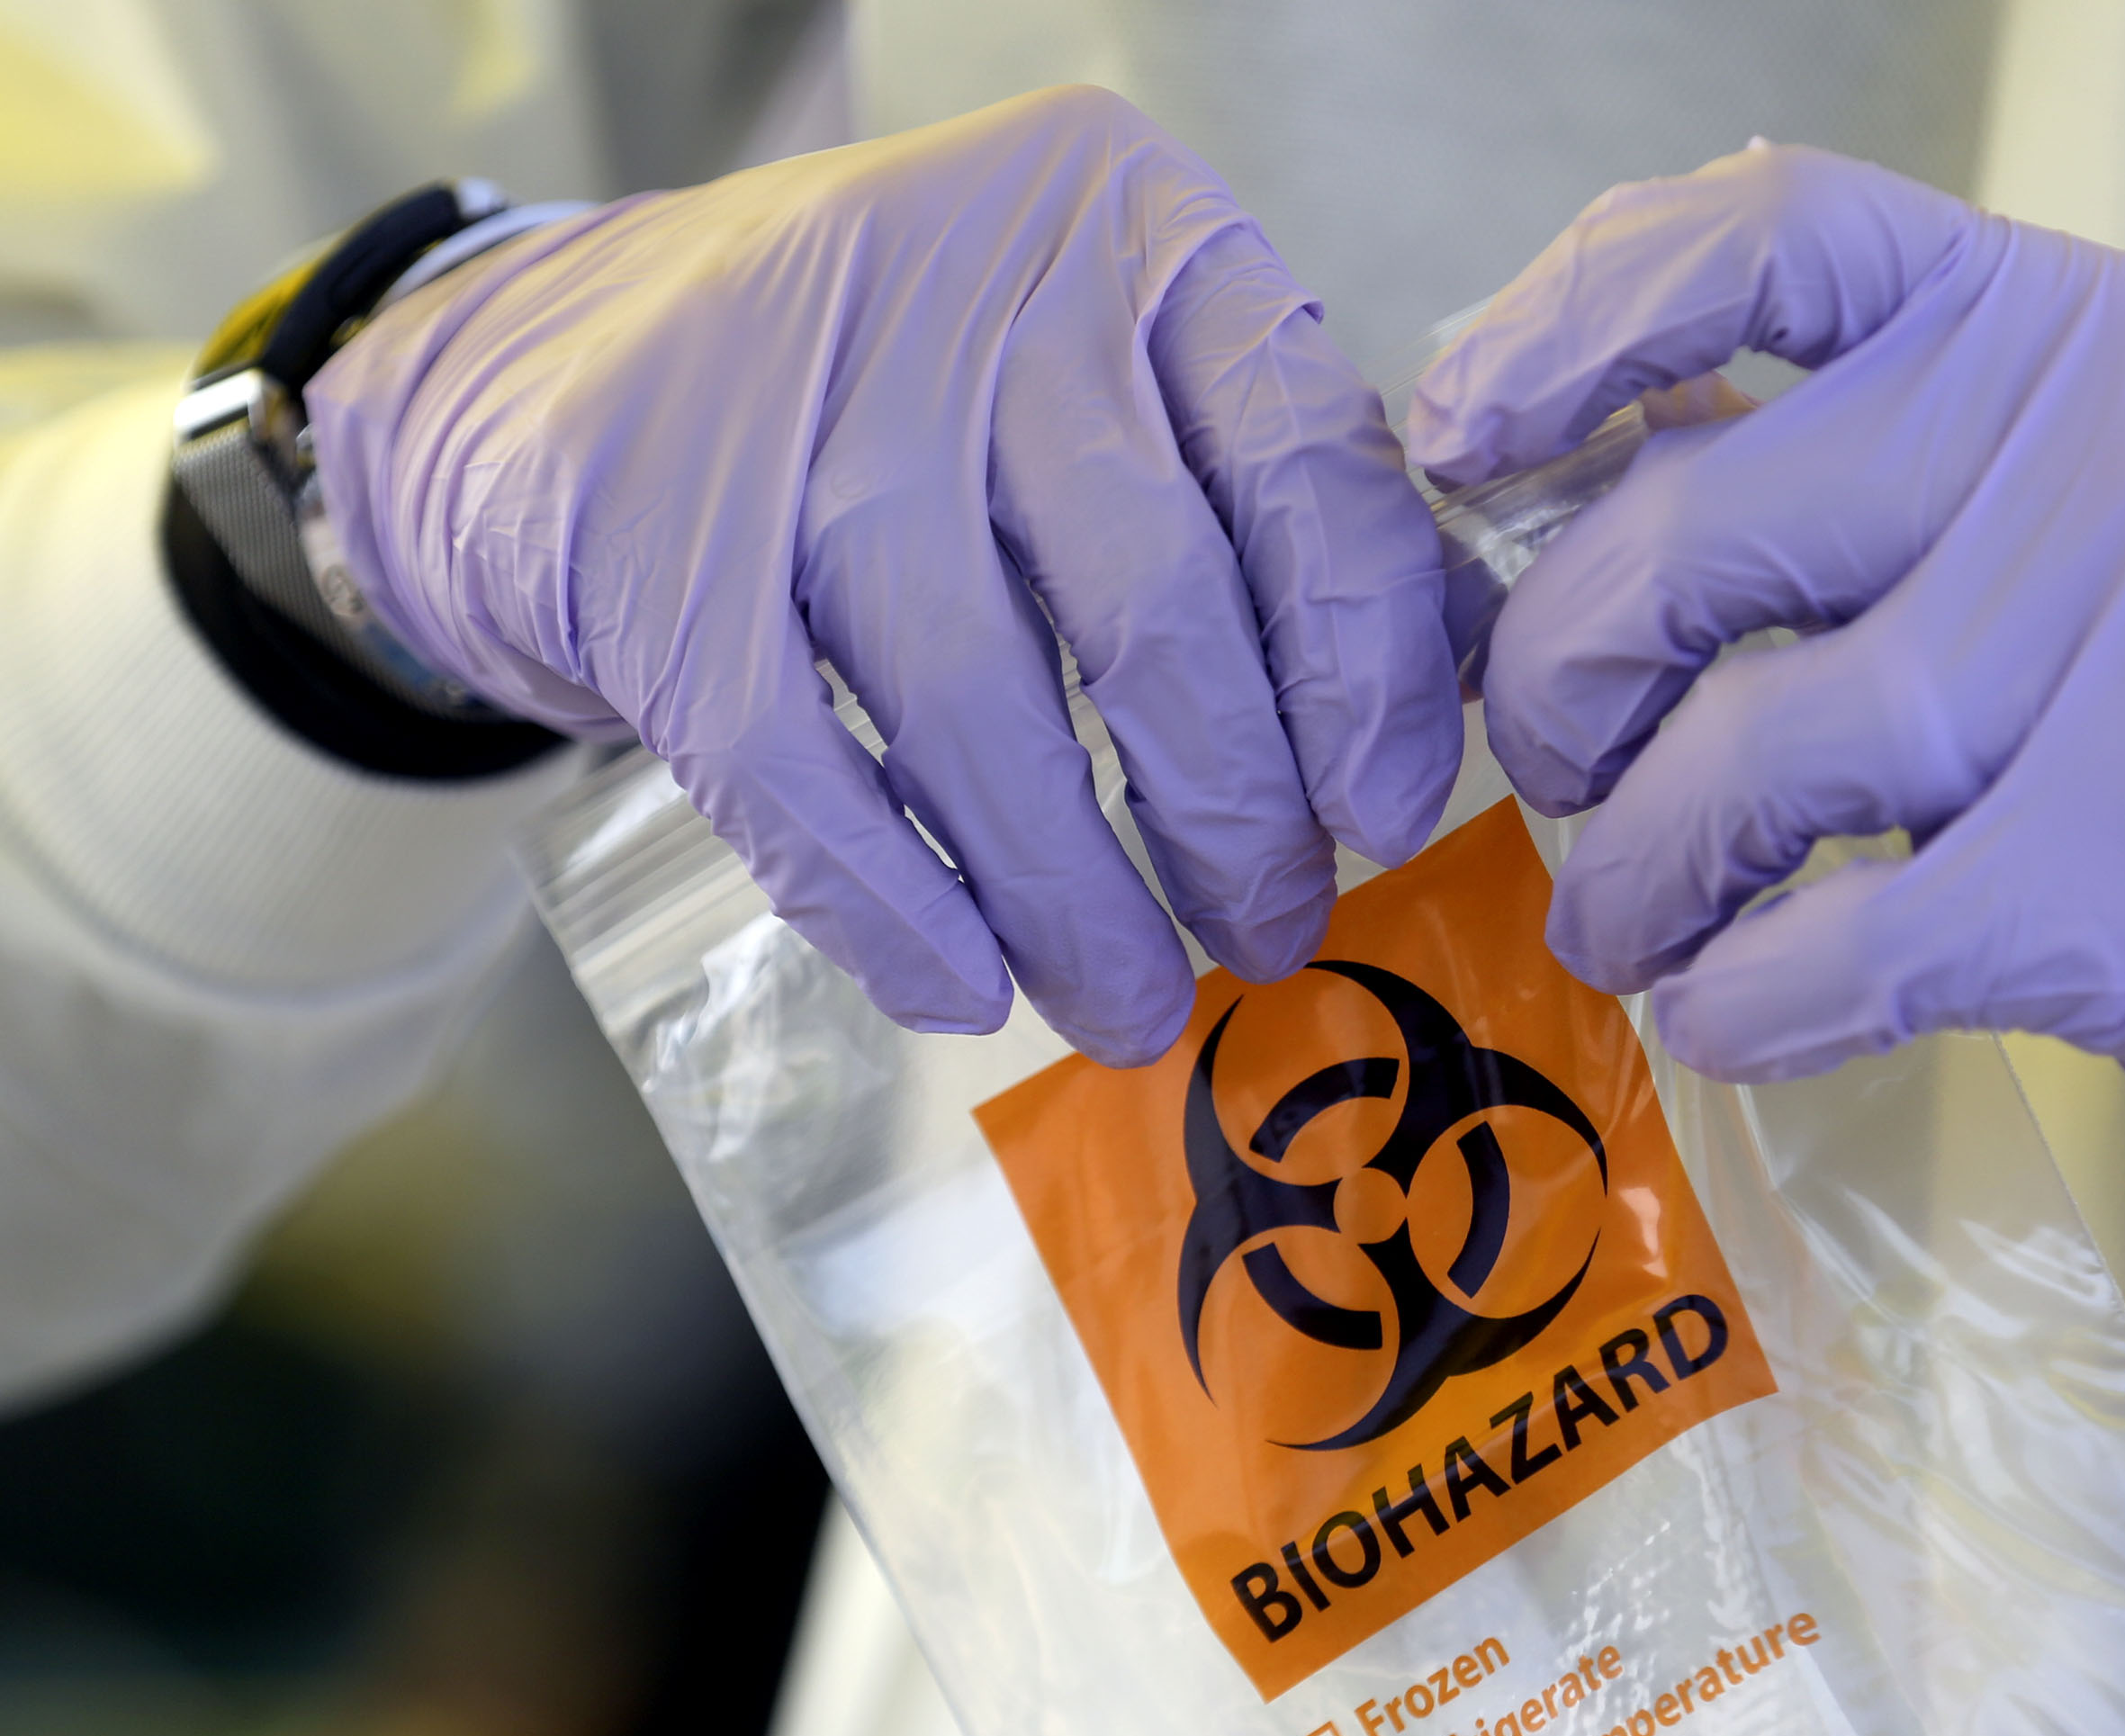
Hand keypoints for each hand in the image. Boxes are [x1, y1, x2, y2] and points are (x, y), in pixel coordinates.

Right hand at [313, 88, 1459, 1058]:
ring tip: (1131, 1004)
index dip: (1361, 665)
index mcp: (1130, 234)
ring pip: (979, 704)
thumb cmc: (907, 391)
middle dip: (1232, 814)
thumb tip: (1443, 682)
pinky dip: (896, 906)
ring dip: (1075, 897)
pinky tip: (966, 986)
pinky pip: (800, 770)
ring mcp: (794, 409)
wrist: (571, 360)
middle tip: (1269, 932)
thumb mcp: (1114, 370)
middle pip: (1151, 600)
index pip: (1303, 457)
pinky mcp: (649, 541)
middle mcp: (973, 291)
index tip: (1384, 816)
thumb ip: (1278, 496)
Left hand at [1409, 145, 2124, 1172]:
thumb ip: (1836, 462)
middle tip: (1566, 777)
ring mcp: (2114, 663)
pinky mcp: (2124, 880)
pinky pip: (1830, 948)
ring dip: (1634, 878)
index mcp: (2042, 326)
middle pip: (1681, 547)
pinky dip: (1737, 1000)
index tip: (1457, 438)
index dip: (1571, 320)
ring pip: (1739, 768)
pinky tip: (1729, 1011)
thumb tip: (1544, 490)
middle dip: (1558, 693)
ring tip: (1635, 922)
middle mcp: (2078, 454)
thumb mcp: (2062, 486)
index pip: (1765, 233)